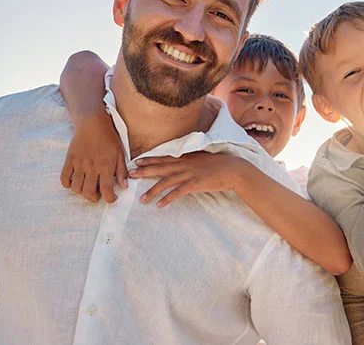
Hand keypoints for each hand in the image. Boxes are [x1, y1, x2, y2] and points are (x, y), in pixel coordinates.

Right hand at [60, 111, 127, 202]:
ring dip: (82, 192)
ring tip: (88, 187)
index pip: (107, 190)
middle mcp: (91, 167)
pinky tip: (75, 181)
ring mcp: (79, 164)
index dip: (110, 199)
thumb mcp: (120, 153)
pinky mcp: (69, 160)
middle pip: (89, 192)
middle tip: (98, 194)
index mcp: (106, 166)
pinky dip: (67, 184)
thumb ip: (122, 171)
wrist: (93, 123)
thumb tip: (124, 186)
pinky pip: (64, 178)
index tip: (112, 198)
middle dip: (95, 198)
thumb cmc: (109, 139)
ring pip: (76, 188)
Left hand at [130, 152, 245, 207]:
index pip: (164, 158)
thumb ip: (191, 160)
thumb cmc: (219, 164)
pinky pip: (177, 193)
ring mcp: (189, 174)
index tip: (137, 161)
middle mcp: (184, 164)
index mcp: (186, 157)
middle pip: (160, 168)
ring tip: (142, 199)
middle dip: (144, 171)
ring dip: (153, 191)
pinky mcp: (194, 184)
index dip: (150, 160)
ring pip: (166, 182)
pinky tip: (160, 205)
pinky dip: (168, 199)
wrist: (232, 169)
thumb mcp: (203, 158)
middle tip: (130, 174)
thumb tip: (182, 162)